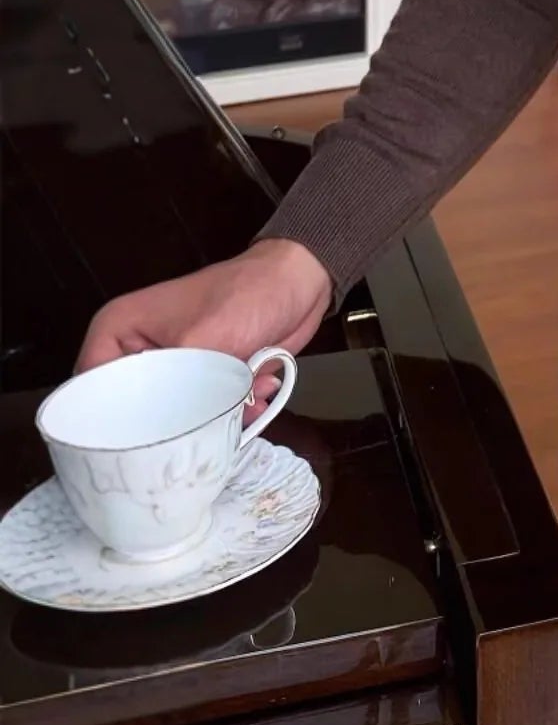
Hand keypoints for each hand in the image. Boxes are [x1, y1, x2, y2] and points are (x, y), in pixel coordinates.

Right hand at [76, 240, 333, 419]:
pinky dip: (236, 408)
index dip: (112, 423)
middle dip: (175, 422)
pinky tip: (261, 391)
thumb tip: (164, 432)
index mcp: (118, 332)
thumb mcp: (202, 343)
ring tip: (246, 399)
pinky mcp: (208, 375)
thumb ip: (174, 389)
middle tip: (204, 426)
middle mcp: (139, 350)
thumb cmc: (246, 295)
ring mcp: (175, 365)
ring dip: (215, 415)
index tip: (144, 442)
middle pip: (136, 411)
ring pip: (178, 415)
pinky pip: (209, 409)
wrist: (299, 283)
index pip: (91, 392)